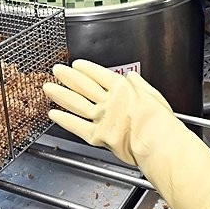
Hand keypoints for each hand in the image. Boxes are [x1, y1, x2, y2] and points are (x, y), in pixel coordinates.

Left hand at [43, 60, 174, 165]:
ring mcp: (102, 118)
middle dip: (68, 77)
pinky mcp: (98, 136)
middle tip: (57, 70)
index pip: (100, 74)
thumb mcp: (154, 96)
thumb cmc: (160, 123)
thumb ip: (140, 85)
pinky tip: (54, 114)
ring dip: (61, 94)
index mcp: (124, 89)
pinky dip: (64, 120)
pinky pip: (77, 126)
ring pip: (77, 103)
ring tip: (49, 87)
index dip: (86, 68)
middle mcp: (110, 102)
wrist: (158, 143)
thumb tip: (133, 76)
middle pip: (84, 86)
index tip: (77, 64)